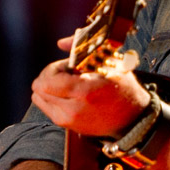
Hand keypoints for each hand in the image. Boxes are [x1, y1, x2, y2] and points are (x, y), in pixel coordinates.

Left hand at [30, 38, 150, 136]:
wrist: (131, 118)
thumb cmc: (121, 87)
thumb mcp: (108, 62)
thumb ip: (82, 49)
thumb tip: (61, 43)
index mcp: (83, 92)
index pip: (46, 81)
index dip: (54, 68)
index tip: (69, 66)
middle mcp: (72, 110)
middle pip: (39, 89)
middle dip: (51, 76)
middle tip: (69, 74)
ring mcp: (68, 120)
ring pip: (39, 98)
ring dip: (50, 87)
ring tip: (70, 85)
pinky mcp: (67, 126)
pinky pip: (46, 107)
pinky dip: (53, 97)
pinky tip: (71, 95)